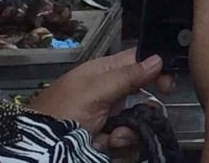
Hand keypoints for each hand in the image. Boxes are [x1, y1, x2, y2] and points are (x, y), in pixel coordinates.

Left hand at [28, 48, 169, 140]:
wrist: (40, 150)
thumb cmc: (64, 113)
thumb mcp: (95, 90)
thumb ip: (128, 75)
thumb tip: (159, 57)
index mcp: (102, 73)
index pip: (137, 61)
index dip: (155, 69)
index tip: (168, 84)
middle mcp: (108, 93)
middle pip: (142, 94)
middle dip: (146, 107)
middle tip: (148, 115)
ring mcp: (107, 118)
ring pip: (137, 119)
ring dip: (132, 129)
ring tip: (116, 138)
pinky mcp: (105, 140)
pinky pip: (128, 139)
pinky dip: (123, 144)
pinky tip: (110, 145)